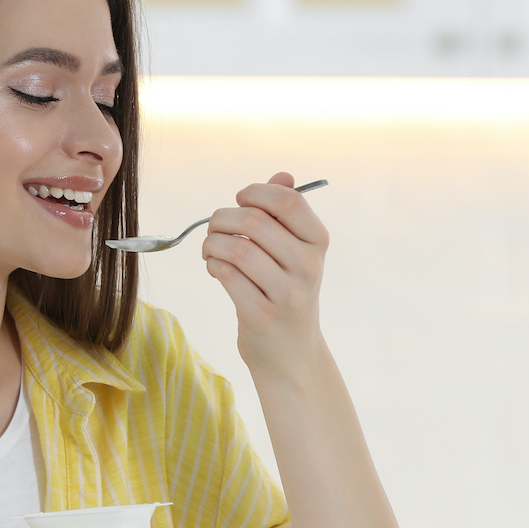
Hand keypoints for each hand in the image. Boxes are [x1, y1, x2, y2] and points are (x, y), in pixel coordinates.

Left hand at [201, 171, 328, 369]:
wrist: (291, 353)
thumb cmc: (286, 291)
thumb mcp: (295, 251)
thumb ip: (286, 212)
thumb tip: (282, 174)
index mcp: (317, 242)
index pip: (287, 201)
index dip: (255, 193)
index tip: (240, 200)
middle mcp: (308, 266)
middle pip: (255, 222)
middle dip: (223, 218)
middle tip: (215, 228)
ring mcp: (287, 294)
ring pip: (237, 249)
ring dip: (213, 243)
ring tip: (211, 249)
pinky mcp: (262, 316)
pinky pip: (226, 276)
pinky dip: (213, 266)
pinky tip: (216, 269)